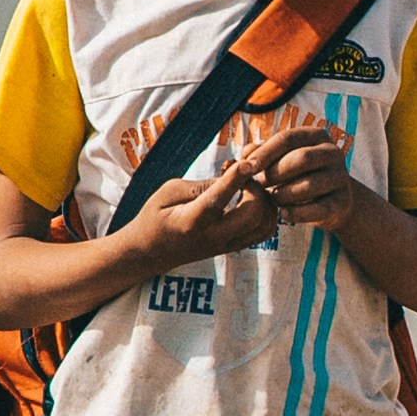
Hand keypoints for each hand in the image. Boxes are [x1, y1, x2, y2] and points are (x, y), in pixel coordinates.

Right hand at [134, 147, 291, 266]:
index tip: (247, 163)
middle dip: (256, 190)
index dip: (235, 179)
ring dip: (266, 202)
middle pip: (253, 216)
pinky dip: (267, 213)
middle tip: (244, 176)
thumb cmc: (155, 216)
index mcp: (191, 222)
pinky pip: (263, 232)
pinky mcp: (233, 248)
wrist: (149, 253)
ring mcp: (226, 246)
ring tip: (250, 187)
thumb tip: (231, 176)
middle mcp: (213, 237)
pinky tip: (253, 199)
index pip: (218, 199)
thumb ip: (199, 186)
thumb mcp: (168, 192)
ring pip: (265, 226)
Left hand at [239, 112, 355, 220]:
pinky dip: (296, 214)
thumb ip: (263, 153)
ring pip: (308, 185)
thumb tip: (246, 153)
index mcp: (317, 136)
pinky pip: (317, 209)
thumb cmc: (300, 175)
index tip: (247, 166)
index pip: (288, 138)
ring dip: (283, 194)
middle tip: (260, 185)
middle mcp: (333, 153)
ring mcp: (340, 177)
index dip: (265, 152)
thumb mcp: (283, 159)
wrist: (333, 201)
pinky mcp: (342, 202)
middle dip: (275, 173)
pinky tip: (283, 214)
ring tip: (273, 199)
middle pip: (301, 159)